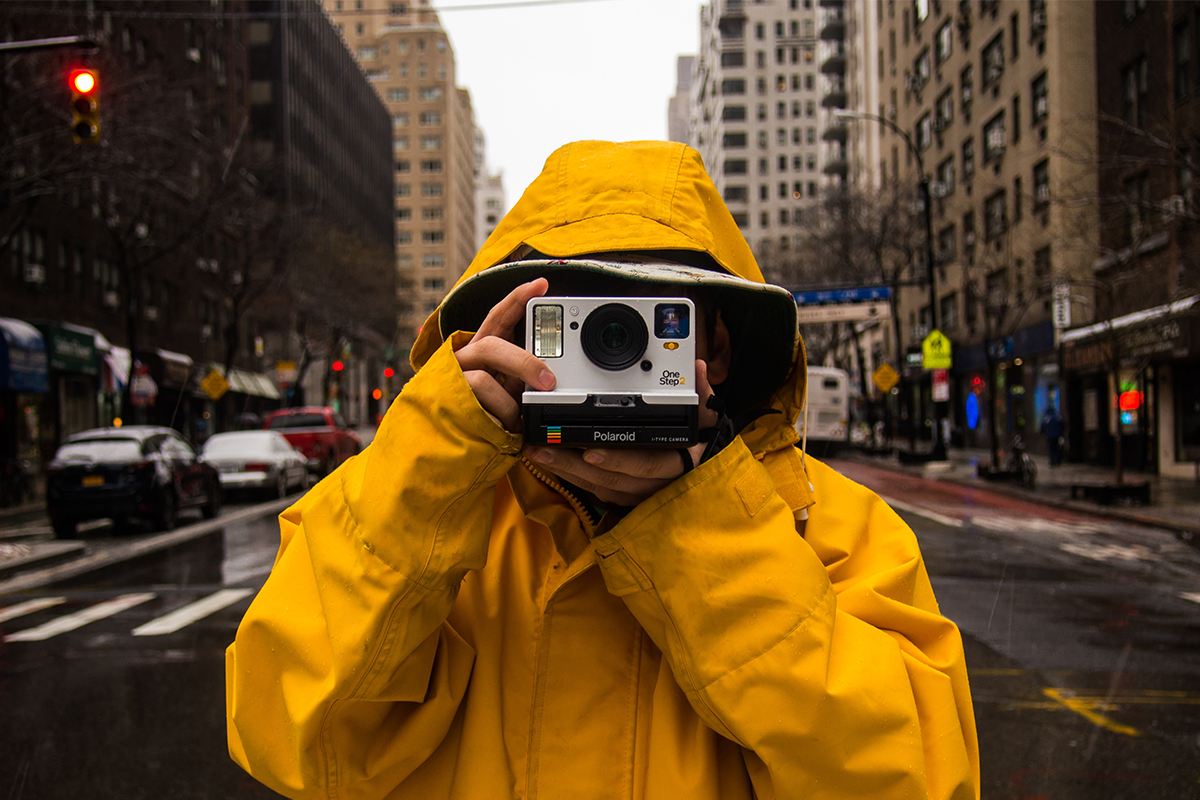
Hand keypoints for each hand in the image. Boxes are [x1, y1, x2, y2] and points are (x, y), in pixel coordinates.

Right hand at [454, 278, 555, 431]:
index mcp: (481, 351)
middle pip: (492, 346)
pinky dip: (496, 424)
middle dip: (524, 363)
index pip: (498, 317)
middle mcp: (463, 359)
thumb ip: (520, 379)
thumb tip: (550, 379)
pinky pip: (480, 412)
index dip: (518, 299)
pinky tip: (497, 430)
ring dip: (508, 406)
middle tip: (549, 382)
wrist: (442, 442)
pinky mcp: (446, 404)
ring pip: (484, 382)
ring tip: (514, 420)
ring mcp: (452, 380)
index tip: (541, 285)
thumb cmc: (481, 414)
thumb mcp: (506, 392)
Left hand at [524, 360, 720, 506]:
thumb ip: (702, 392)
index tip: (590, 452)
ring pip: (597, 487)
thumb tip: (700, 368)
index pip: (646, 464)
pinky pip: (593, 490)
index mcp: (675, 462)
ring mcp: (638, 493)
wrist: (699, 469)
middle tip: (545, 450)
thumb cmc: (698, 441)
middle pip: (611, 480)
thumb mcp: (705, 416)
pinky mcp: (623, 495)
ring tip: (537, 452)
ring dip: (564, 471)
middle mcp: (655, 483)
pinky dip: (570, 477)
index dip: (617, 460)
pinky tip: (549, 462)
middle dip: (574, 467)